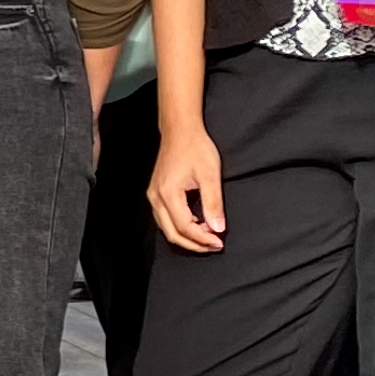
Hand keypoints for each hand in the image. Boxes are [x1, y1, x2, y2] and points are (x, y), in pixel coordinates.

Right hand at [149, 120, 225, 252]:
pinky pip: (165, 218)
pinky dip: (181, 227)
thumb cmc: (195, 148)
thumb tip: (218, 228)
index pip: (185, 227)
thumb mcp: (210, 175)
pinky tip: (197, 223)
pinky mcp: (156, 193)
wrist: (180, 130)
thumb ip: (213, 203)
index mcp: (168, 193)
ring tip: (209, 236)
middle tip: (215, 245)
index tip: (220, 242)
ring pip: (167, 228)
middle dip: (194, 244)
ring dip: (187, 236)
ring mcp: (154, 196)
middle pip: (172, 233)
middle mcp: (156, 198)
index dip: (203, 238)